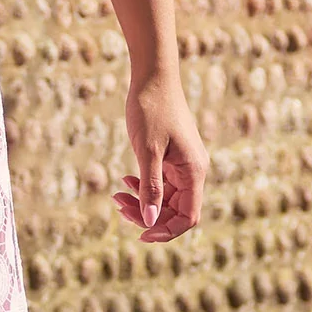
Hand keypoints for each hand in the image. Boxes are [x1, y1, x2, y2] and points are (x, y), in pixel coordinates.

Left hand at [117, 64, 207, 242]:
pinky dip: (142, 186)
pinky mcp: (172, 157)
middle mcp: (193, 171)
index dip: (165, 231)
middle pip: (174, 210)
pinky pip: (160, 182)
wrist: (153, 76)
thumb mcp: (147, 150)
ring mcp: (183, 164)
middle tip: (118, 206)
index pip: (188, 218)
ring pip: (165, 197)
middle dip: (147, 215)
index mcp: (194, 172)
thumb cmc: (151, 109)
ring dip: (142, 201)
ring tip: (117, 196)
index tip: (140, 235)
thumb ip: (150, 187)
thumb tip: (149, 222)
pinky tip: (125, 181)